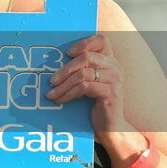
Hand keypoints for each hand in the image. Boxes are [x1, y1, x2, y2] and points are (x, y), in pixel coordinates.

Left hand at [46, 34, 144, 164]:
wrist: (109, 126)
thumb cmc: (95, 103)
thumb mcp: (89, 82)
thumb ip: (80, 69)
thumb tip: (53, 61)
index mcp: (110, 61)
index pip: (102, 40)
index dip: (84, 42)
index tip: (67, 52)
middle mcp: (115, 67)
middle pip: (87, 57)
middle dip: (65, 69)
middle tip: (51, 80)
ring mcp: (115, 80)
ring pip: (82, 74)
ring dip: (63, 84)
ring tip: (51, 93)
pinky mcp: (111, 93)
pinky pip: (84, 87)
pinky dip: (69, 93)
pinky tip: (61, 100)